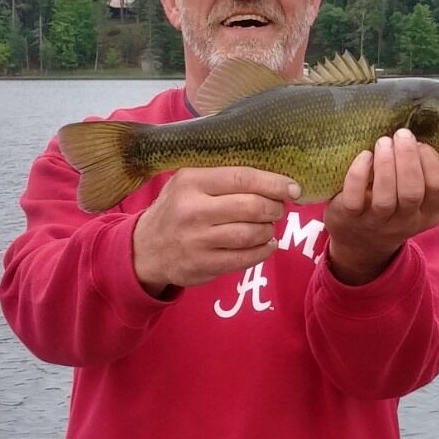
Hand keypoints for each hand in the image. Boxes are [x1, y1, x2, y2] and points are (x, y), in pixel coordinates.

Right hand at [132, 167, 299, 293]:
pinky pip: (245, 258)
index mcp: (191, 181)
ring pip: (251, 234)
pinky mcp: (203, 265)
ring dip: (269, 230)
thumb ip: (223, 176)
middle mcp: (193, 210)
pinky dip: (263, 251)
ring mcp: (197, 240)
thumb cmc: (176, 209)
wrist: (144, 249)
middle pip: (252, 206)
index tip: (293, 188)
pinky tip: (267, 244)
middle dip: (275, 208)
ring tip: (268, 226)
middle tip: (279, 208)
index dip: (274, 183)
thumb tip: (273, 173)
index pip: (243, 177)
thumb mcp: (188, 182)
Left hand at [323, 129, 438, 284]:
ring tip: (383, 142)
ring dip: (386, 164)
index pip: (438, 189)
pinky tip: (364, 156)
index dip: (431, 162)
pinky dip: (360, 173)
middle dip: (408, 159)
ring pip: (385, 197)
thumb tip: (420, 137)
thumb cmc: (390, 211)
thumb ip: (421, 178)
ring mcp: (376, 222)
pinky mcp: (350, 217)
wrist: (359, 244)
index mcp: (427, 214)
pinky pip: (355, 197)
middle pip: (412, 192)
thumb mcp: (414, 203)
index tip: (421, 143)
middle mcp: (404, 222)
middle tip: (402, 135)